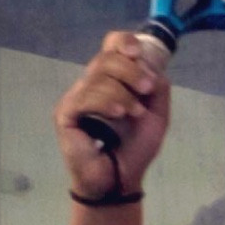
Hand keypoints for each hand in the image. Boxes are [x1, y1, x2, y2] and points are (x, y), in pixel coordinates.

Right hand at [54, 32, 171, 198]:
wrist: (119, 181)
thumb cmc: (134, 149)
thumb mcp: (156, 115)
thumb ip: (158, 88)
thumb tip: (150, 64)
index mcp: (111, 79)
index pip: (110, 46)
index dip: (122, 42)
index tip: (137, 52)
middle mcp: (91, 83)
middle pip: (106, 58)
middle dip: (131, 70)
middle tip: (148, 88)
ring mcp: (76, 97)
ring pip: (98, 77)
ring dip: (123, 93)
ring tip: (135, 113)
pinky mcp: (66, 114)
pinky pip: (85, 97)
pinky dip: (106, 102)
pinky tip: (118, 114)